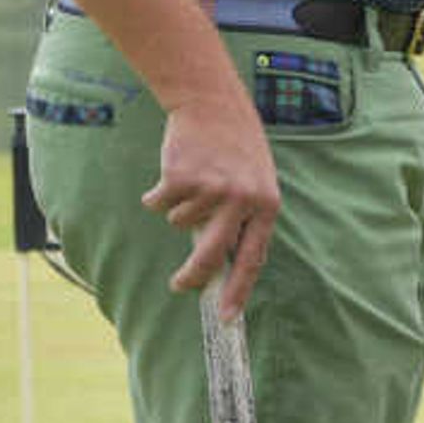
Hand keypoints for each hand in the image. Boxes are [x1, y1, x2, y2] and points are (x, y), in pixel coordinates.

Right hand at [148, 94, 279, 314]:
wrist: (213, 104)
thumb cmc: (235, 147)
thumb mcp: (255, 181)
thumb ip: (243, 219)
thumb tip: (223, 265)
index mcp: (266, 206)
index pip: (252, 259)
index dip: (238, 291)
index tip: (226, 317)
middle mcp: (241, 201)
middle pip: (211, 256)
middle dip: (193, 276)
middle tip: (180, 285)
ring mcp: (212, 190)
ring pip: (180, 223)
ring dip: (178, 207)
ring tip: (191, 179)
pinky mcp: (181, 179)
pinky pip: (159, 204)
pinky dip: (158, 194)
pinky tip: (173, 170)